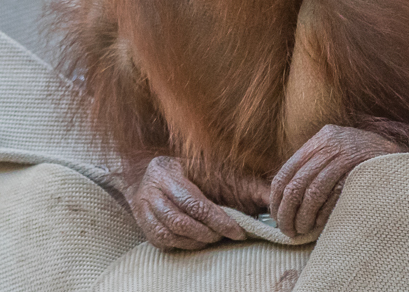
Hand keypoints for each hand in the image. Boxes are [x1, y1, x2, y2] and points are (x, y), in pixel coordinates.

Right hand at [129, 156, 246, 250]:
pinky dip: (181, 244)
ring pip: (168, 234)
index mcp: (167, 171)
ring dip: (194, 241)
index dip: (217, 219)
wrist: (150, 171)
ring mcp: (141, 208)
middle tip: (224, 235)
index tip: (237, 231)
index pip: (193, 202)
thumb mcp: (204, 164)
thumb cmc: (186, 167)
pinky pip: (161, 242)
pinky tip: (196, 241)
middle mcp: (150, 190)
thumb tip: (267, 194)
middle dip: (206, 232)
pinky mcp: (141, 224)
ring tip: (212, 238)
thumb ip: (234, 177)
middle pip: (179, 221)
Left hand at [270, 125, 402, 237]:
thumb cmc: (366, 161)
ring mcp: (345, 154)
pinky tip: (319, 223)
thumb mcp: (338, 154)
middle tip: (287, 230)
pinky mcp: (357, 169)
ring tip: (301, 230)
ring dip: (303, 217)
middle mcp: (330, 142)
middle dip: (287, 211)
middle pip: (296, 182)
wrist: (401, 158)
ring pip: (311, 191)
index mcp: (322, 138)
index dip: (276, 197)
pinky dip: (321, 213)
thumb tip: (284, 198)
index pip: (287, 169)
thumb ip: (315, 167)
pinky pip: (331, 196)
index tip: (276, 216)